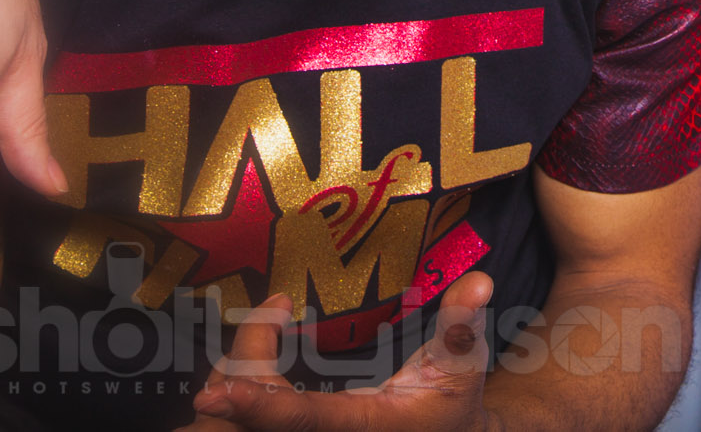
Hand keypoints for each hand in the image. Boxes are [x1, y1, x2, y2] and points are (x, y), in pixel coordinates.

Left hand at [190, 273, 495, 430]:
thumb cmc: (453, 401)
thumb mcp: (464, 365)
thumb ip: (463, 325)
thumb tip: (479, 283)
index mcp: (362, 425)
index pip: (299, 419)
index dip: (258, 405)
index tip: (222, 391)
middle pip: (253, 423)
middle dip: (240, 372)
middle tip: (270, 312)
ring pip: (244, 424)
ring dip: (238, 375)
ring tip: (268, 321)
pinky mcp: (304, 428)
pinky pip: (255, 418)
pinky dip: (247, 384)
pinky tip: (263, 347)